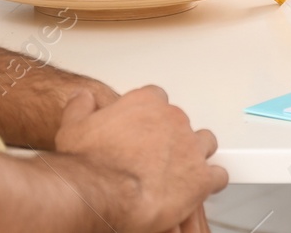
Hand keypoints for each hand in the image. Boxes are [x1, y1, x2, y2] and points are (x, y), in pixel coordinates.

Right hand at [54, 86, 226, 232]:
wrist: (103, 192)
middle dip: (171, 137)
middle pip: (181, 121)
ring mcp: (190, 147)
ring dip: (194, 155)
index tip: (143, 130)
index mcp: (147, 103)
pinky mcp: (200, 177)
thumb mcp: (73, 127)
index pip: (157, 99)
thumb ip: (81, 107)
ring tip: (180, 169)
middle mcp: (173, 119)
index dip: (150, 117)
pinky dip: (209, 182)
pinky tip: (197, 188)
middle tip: (155, 156)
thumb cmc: (90, 164)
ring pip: (204, 143)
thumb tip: (83, 98)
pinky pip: (217, 175)